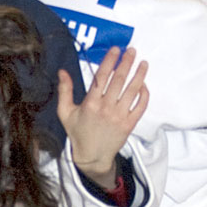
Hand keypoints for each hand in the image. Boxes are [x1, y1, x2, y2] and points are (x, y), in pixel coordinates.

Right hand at [56, 47, 149, 186]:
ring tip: (144, 63)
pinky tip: (144, 84)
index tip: (116, 49)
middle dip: (126, 63)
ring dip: (139, 75)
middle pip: (119, 80)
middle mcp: (106, 108)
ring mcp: (120, 116)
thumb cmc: (78, 133)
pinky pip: (140, 106)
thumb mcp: (65, 112)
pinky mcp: (129, 124)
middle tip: (132, 50)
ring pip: (132, 91)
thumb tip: (62, 71)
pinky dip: (144, 95)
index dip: (110, 61)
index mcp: (90, 103)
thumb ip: (65, 90)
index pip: (102, 76)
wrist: (92, 157)